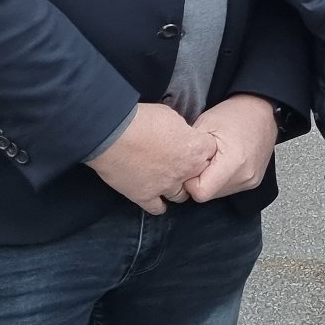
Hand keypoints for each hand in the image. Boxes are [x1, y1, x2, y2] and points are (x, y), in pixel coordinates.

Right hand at [86, 103, 218, 215]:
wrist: (113, 133)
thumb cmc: (142, 119)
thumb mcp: (171, 116)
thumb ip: (182, 131)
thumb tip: (181, 136)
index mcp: (195, 149)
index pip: (211, 152)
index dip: (202, 148)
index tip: (194, 146)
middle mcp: (185, 171)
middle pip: (200, 177)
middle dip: (194, 171)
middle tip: (182, 164)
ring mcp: (166, 186)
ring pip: (180, 196)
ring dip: (177, 188)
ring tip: (169, 182)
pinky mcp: (145, 196)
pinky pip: (157, 208)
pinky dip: (157, 203)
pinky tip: (155, 198)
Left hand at [182, 94, 280, 203]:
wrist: (261, 111)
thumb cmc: (235, 114)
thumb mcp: (205, 125)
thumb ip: (190, 150)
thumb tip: (177, 168)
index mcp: (233, 163)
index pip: (201, 192)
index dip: (189, 182)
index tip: (189, 166)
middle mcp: (245, 176)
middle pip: (209, 195)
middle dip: (199, 181)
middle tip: (200, 160)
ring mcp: (251, 181)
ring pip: (218, 194)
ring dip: (210, 181)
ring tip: (212, 160)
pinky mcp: (253, 181)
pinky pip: (229, 188)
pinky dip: (221, 179)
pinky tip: (222, 163)